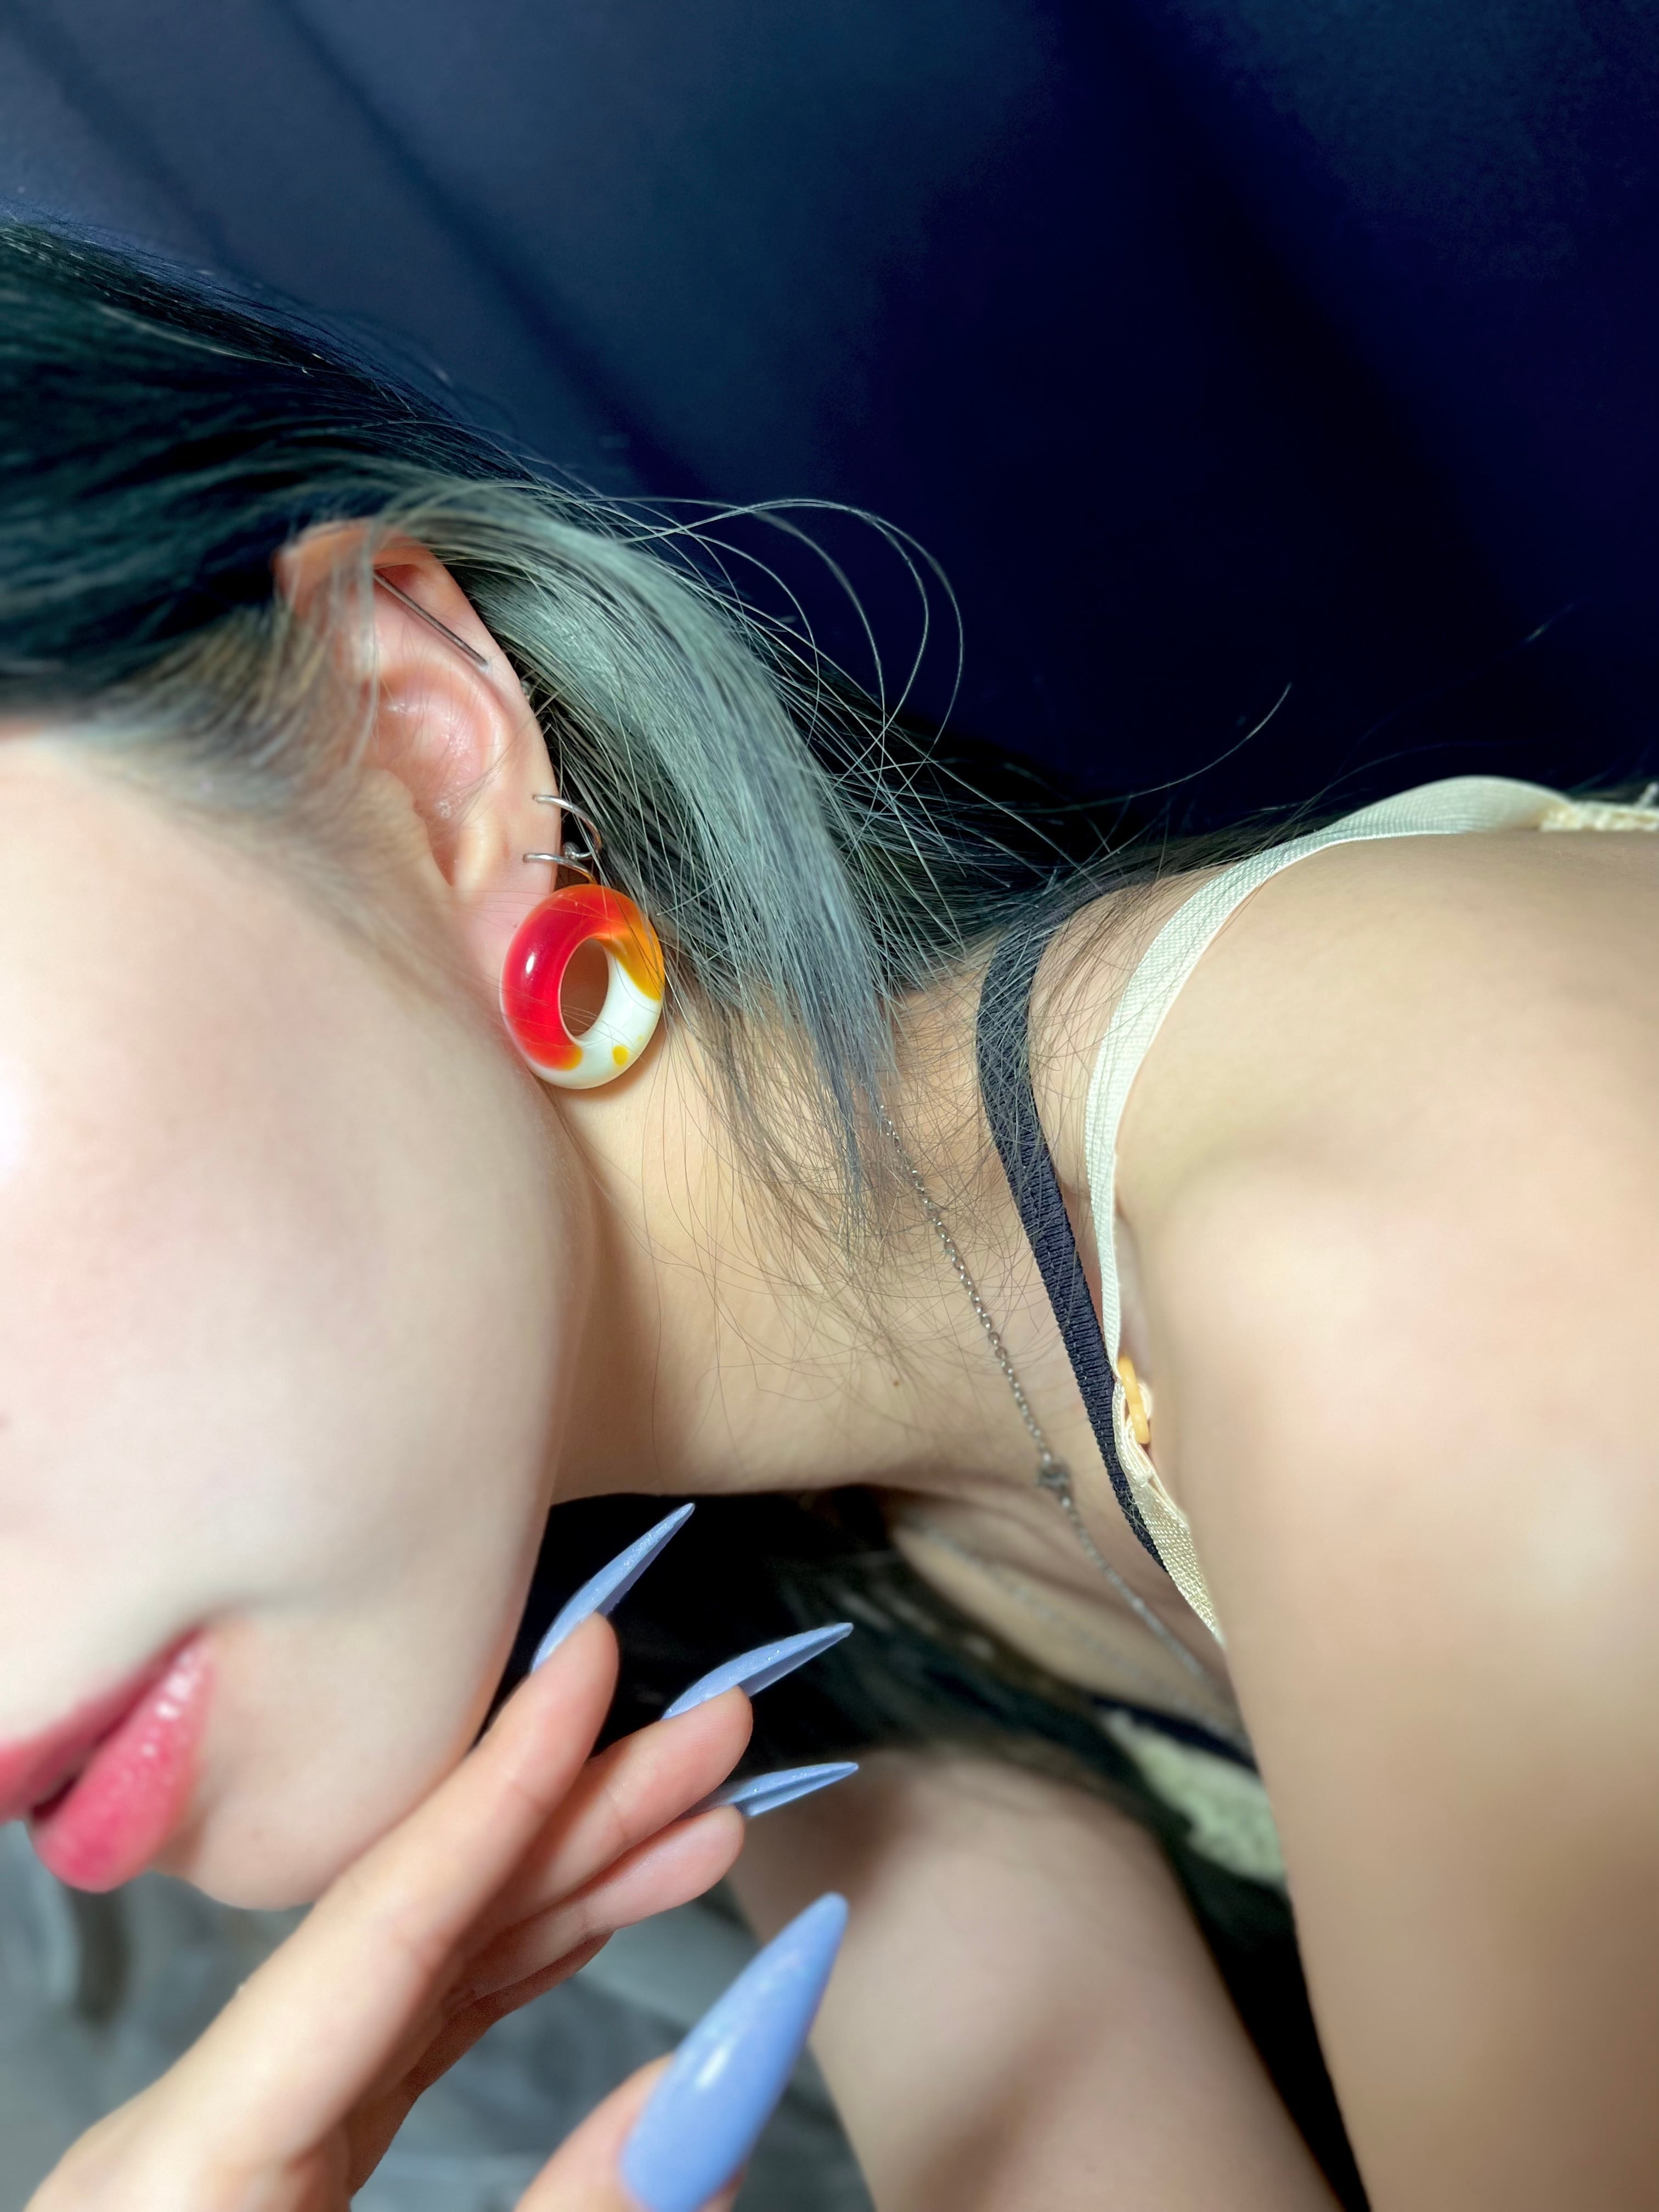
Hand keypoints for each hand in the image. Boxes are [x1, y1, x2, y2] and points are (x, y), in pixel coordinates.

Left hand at [26, 1617, 750, 2211]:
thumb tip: (721, 2086)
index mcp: (192, 2170)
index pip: (383, 1926)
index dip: (505, 1782)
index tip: (595, 1662)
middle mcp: (205, 2130)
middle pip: (416, 1930)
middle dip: (577, 1817)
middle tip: (715, 1731)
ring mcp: (241, 2151)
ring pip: (424, 1977)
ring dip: (569, 1890)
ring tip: (702, 1819)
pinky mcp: (279, 2179)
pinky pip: (407, 2042)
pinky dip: (516, 1972)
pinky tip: (603, 1917)